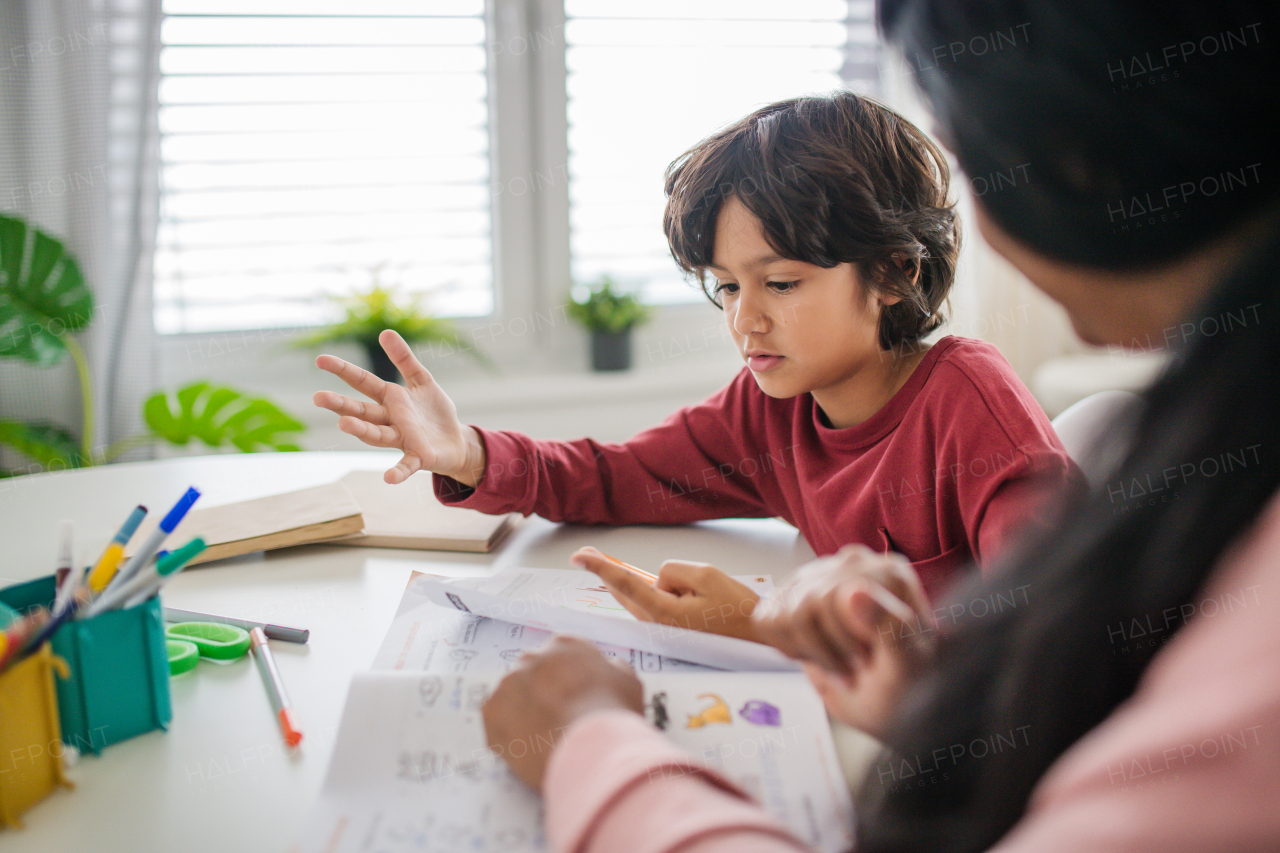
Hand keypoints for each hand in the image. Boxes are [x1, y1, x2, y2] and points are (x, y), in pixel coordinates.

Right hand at [313, 329, 485, 485]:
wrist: (455, 441)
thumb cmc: (434, 411)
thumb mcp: (421, 380)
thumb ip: (404, 359)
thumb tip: (385, 331)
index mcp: (390, 399)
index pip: (362, 382)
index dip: (343, 370)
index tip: (319, 359)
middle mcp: (390, 420)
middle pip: (362, 411)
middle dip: (341, 405)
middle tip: (318, 397)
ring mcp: (402, 439)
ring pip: (377, 435)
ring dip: (361, 431)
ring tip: (343, 424)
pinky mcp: (419, 457)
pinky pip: (406, 465)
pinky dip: (397, 472)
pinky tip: (387, 478)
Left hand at [482, 636, 643, 790]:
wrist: (589, 746)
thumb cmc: (612, 712)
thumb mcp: (627, 681)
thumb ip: (611, 669)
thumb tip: (606, 669)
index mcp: (564, 645)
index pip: (559, 657)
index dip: (566, 680)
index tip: (572, 698)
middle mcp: (531, 657)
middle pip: (532, 674)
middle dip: (541, 694)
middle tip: (556, 720)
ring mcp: (508, 684)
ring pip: (512, 697)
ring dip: (522, 712)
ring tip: (541, 738)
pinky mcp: (491, 712)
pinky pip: (495, 721)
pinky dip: (507, 733)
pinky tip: (527, 747)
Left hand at [572, 547, 761, 642]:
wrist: (758, 640)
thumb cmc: (738, 610)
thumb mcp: (706, 575)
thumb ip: (674, 571)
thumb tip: (659, 579)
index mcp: (663, 612)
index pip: (624, 582)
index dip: (599, 566)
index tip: (578, 555)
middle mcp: (657, 624)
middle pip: (624, 590)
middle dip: (608, 571)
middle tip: (586, 552)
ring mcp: (662, 630)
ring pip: (638, 596)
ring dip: (635, 582)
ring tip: (652, 577)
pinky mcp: (670, 631)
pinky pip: (651, 604)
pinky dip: (649, 592)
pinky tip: (666, 590)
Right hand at [752, 544, 933, 736]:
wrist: (889, 702)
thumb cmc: (907, 685)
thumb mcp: (909, 665)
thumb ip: (890, 625)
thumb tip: (855, 592)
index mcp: (886, 573)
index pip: (835, 595)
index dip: (842, 638)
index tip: (865, 660)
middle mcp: (851, 566)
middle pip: (806, 605)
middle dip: (827, 650)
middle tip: (854, 667)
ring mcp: (818, 578)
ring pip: (783, 615)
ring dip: (808, 652)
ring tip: (838, 664)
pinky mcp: (793, 597)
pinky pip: (766, 619)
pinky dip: (786, 647)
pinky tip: (815, 654)